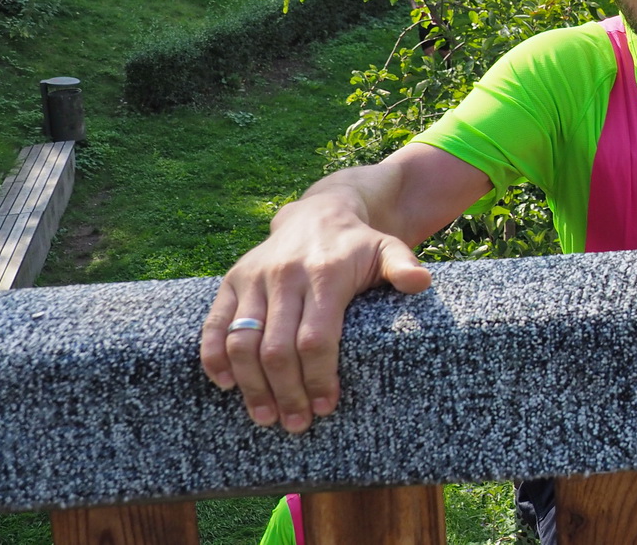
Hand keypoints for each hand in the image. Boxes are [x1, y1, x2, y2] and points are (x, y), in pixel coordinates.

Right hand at [199, 197, 430, 432]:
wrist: (317, 214)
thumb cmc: (357, 245)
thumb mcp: (387, 249)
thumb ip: (403, 266)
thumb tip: (422, 282)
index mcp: (325, 274)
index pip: (316, 338)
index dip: (318, 377)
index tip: (326, 406)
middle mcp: (284, 276)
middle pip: (276, 349)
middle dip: (286, 393)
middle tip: (297, 423)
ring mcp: (254, 279)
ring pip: (242, 343)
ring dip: (252, 386)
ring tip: (266, 417)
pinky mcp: (231, 282)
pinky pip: (214, 326)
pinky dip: (214, 358)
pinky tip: (227, 386)